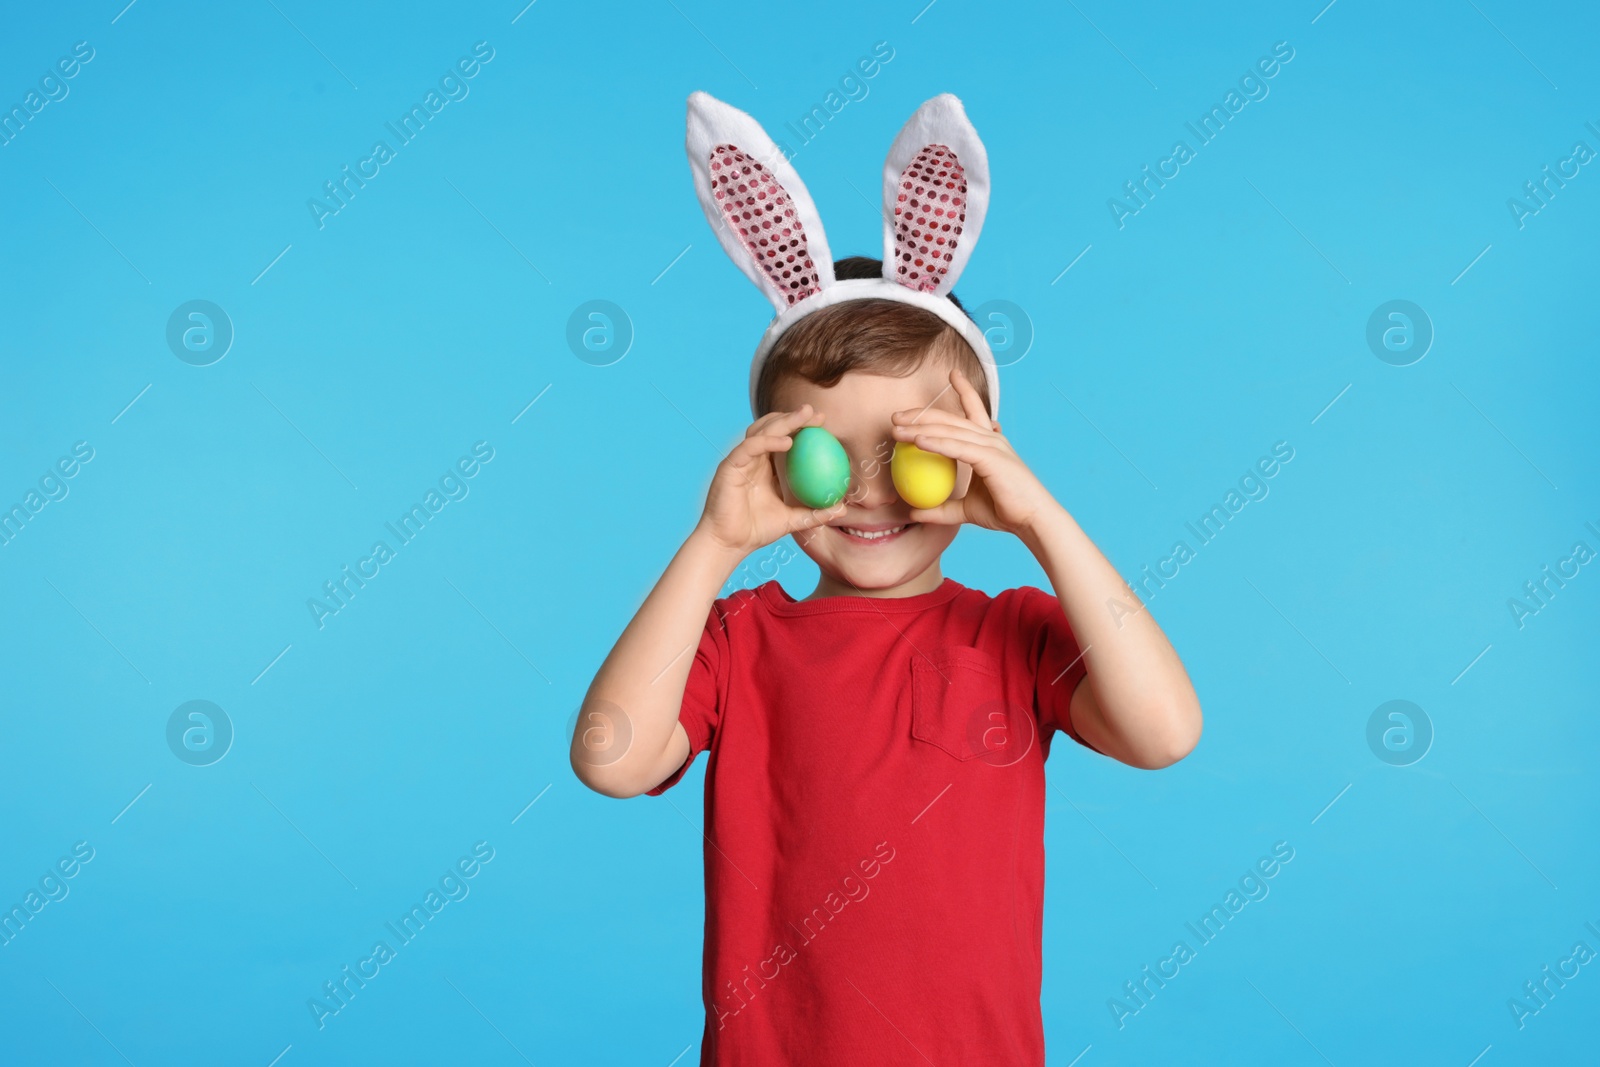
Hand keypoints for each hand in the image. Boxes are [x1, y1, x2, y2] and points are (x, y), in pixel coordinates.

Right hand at [696, 403, 848, 556]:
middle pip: (772, 428)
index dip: (802, 427)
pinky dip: (768, 441)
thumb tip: (843, 509)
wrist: (729, 543)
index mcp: (765, 466)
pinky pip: (750, 447)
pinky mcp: (730, 466)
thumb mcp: (792, 520)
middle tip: (815, 412)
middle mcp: (752, 459)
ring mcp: (740, 460)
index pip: (784, 439)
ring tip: (803, 416)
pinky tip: (787, 442)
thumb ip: (815, 513)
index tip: (824, 423)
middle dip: (794, 417)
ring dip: (783, 421)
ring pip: (761, 431)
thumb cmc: (756, 531)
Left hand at [890, 368, 1055, 536]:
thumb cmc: (1005, 512)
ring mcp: (991, 445)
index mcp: (988, 443)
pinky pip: (957, 447)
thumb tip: (914, 512)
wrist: (1032, 520)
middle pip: (951, 418)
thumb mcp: (966, 510)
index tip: (953, 374)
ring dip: (920, 427)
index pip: (974, 410)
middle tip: (896, 415)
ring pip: (950, 430)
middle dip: (922, 413)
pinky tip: (917, 440)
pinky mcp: (990, 458)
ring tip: (896, 428)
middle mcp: (990, 438)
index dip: (964, 390)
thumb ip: (941, 509)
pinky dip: (936, 442)